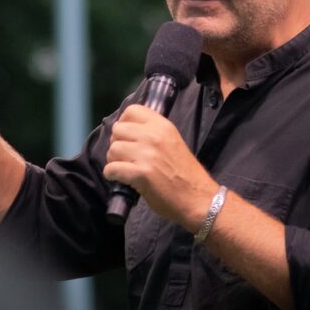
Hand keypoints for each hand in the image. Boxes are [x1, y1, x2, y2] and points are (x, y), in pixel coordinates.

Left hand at [104, 104, 218, 230]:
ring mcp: (147, 154)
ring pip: (113, 149)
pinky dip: (111, 174)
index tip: (127, 136)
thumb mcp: (173, 142)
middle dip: (116, 143)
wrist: (198, 198)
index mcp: (163, 126)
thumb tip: (129, 133)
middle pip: (118, 129)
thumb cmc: (186, 173)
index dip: (124, 123)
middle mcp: (154, 136)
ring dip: (113, 160)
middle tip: (124, 155)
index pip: (132, 110)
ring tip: (122, 168)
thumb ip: (154, 134)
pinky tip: (119, 179)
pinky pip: (112, 168)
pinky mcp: (141, 173)